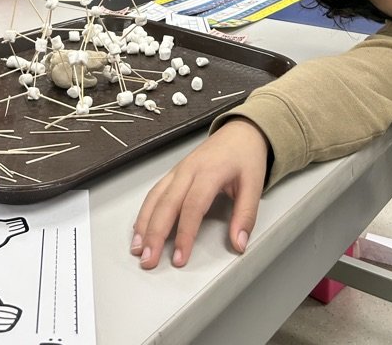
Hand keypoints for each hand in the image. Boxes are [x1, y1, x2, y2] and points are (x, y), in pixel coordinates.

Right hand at [131, 118, 269, 269]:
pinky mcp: (174, 172)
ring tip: (137, 248)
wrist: (240, 131)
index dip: (184, 235)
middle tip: (148, 259)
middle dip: (155, 234)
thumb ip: (246, 216)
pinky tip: (139, 227)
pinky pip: (155, 192)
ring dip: (144, 224)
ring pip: (156, 197)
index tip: (179, 258)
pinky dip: (145, 211)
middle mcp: (189, 170)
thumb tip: (239, 244)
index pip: (193, 207)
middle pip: (167, 204)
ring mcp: (179, 170)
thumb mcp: (254, 185)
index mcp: (209, 172)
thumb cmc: (246, 156)